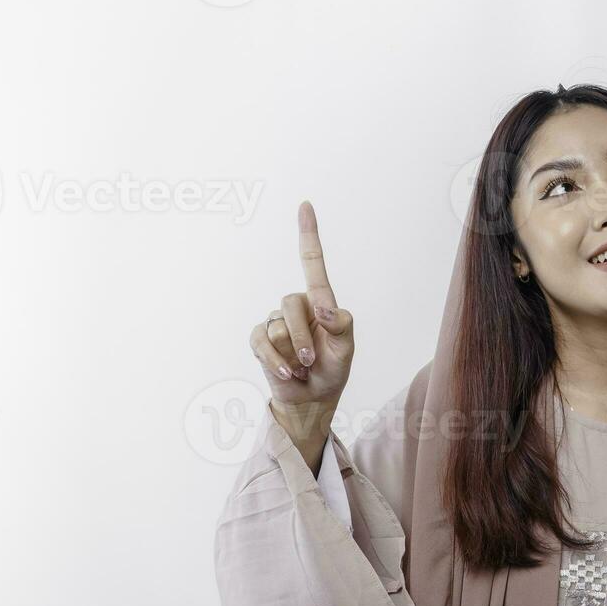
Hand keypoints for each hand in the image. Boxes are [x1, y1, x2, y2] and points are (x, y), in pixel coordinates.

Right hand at [249, 201, 354, 408]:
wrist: (313, 399)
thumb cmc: (333, 370)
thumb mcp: (346, 349)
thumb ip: (342, 325)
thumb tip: (323, 307)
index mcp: (320, 302)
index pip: (313, 264)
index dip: (308, 235)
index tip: (305, 206)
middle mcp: (296, 306)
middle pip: (291, 303)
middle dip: (303, 337)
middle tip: (313, 361)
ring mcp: (276, 322)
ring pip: (277, 326)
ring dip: (293, 354)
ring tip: (303, 369)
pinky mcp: (260, 340)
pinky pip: (262, 343)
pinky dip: (276, 362)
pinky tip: (288, 374)